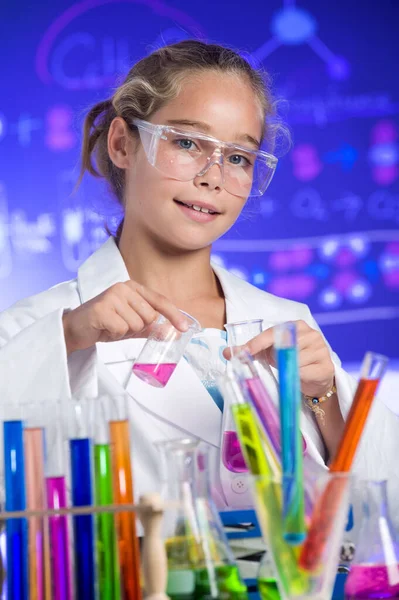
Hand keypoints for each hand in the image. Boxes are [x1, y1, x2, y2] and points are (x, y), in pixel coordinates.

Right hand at [63, 281, 188, 354]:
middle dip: (138, 327)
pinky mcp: (101, 309)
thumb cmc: (104, 324)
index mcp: (133, 288)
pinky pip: (121, 329)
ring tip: (111, 327)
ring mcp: (111, 296)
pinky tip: (104, 329)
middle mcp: (123, 288)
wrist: (75, 329)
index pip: (160, 300)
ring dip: (125, 332)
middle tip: (121, 326)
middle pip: (150, 316)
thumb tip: (174, 334)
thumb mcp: (131, 325)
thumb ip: (152, 328)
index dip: (174, 315)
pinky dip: (115, 334)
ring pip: (136, 324)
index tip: (184, 328)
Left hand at [223, 320, 334, 398]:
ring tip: (290, 369)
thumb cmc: (291, 361)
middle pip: (284, 346)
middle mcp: (311, 333)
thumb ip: (251, 350)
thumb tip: (226, 352)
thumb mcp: (271, 353)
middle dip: (275, 357)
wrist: (316, 378)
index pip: (274, 332)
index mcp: (296, 325)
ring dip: (287, 368)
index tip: (245, 352)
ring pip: (294, 361)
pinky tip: (300, 376)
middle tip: (275, 362)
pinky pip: (304, 373)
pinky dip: (297, 377)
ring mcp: (321, 348)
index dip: (258, 343)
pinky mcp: (326, 365)